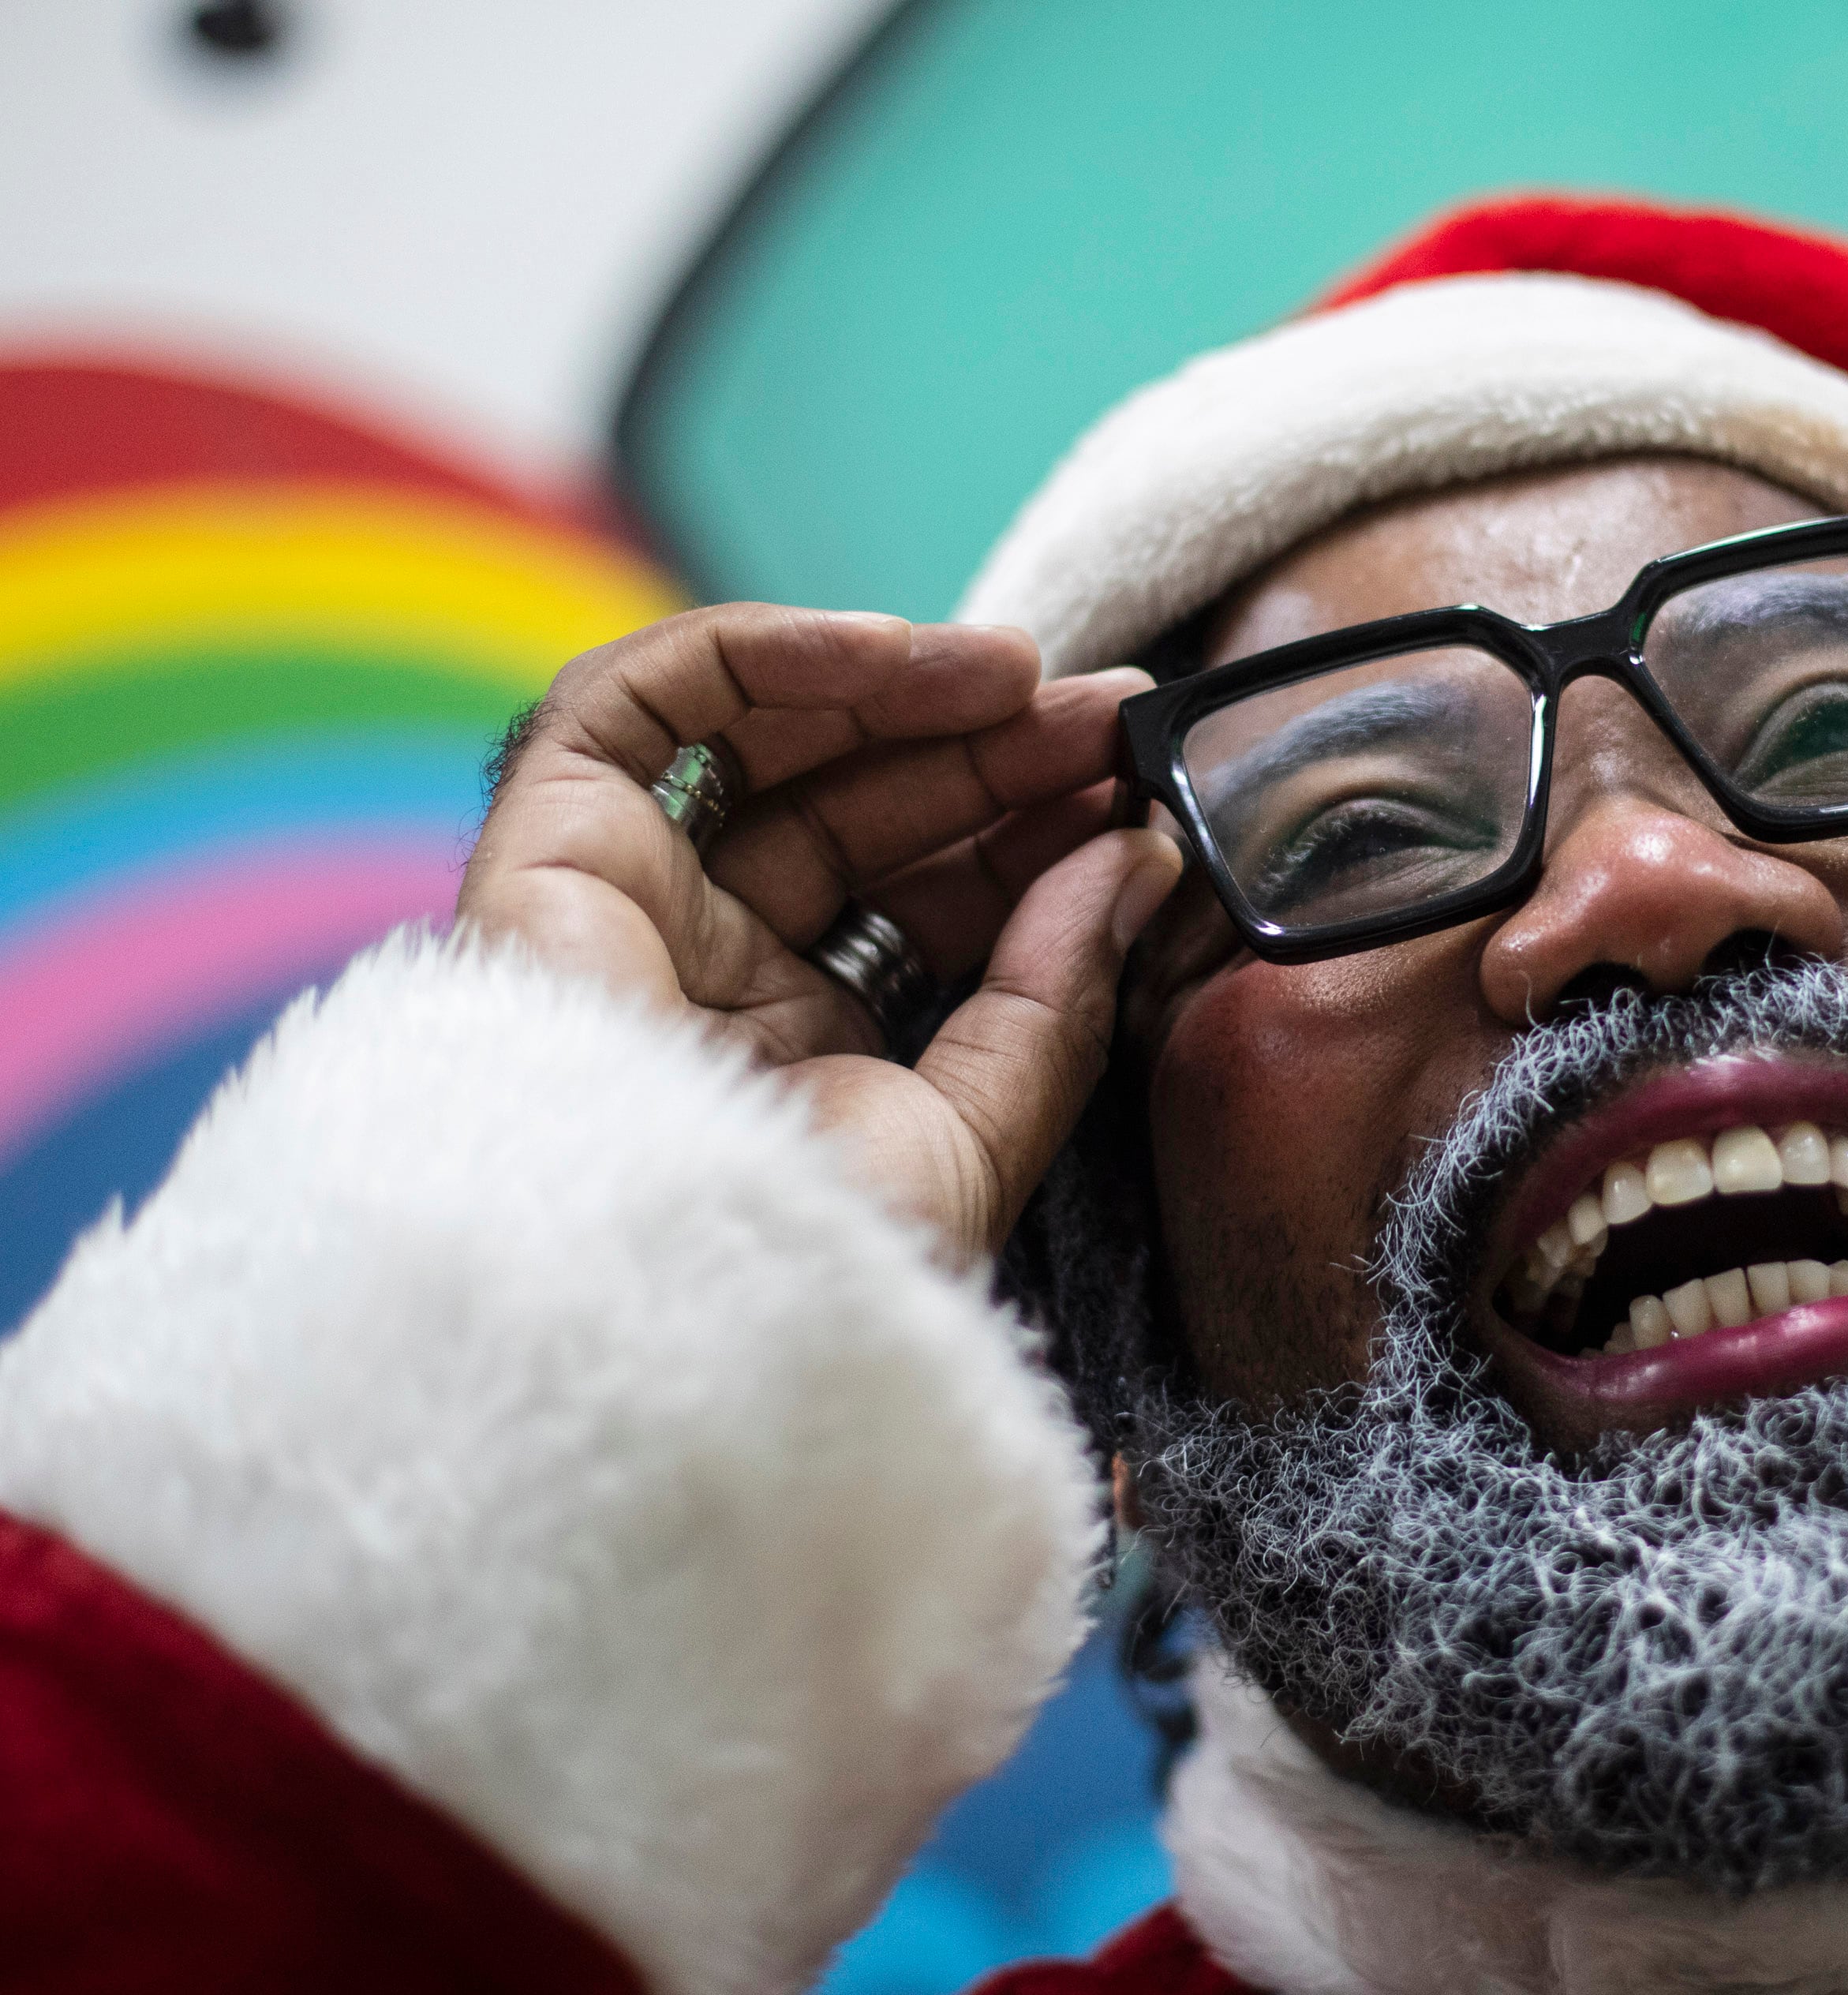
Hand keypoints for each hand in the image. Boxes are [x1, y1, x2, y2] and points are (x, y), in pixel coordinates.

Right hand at [458, 604, 1182, 1259]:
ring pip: (759, 746)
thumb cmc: (810, 1265)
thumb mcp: (974, 1132)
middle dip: (988, 752)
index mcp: (797, 1052)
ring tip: (1028, 682)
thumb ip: (1055, 994)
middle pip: (855, 812)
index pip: (922, 900)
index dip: (1027, 833)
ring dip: (900, 689)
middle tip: (1107, 716)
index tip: (1135, 789)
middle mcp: (702, 973)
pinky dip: (765, 655)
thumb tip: (1137, 860)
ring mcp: (619, 913)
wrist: (668, 1315)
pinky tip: (900, 661)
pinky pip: (636, 708)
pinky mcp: (539, 853)